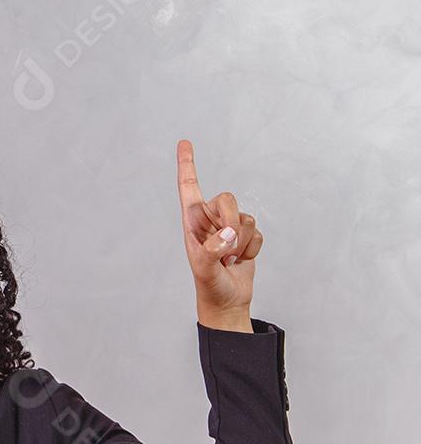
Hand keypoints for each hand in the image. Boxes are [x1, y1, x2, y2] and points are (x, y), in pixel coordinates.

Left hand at [175, 141, 260, 324]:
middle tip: (225, 250)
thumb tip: (228, 234)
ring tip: (230, 259)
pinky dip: (252, 249)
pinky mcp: (246, 235)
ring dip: (242, 242)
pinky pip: (257, 232)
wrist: (228, 301)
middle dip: (231, 223)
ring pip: (246, 217)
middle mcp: (210, 219)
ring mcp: (229, 226)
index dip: (187, 164)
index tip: (184, 142)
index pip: (189, 186)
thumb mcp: (205, 269)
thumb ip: (214, 250)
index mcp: (192, 220)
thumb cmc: (210, 285)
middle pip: (228, 198)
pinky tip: (241, 260)